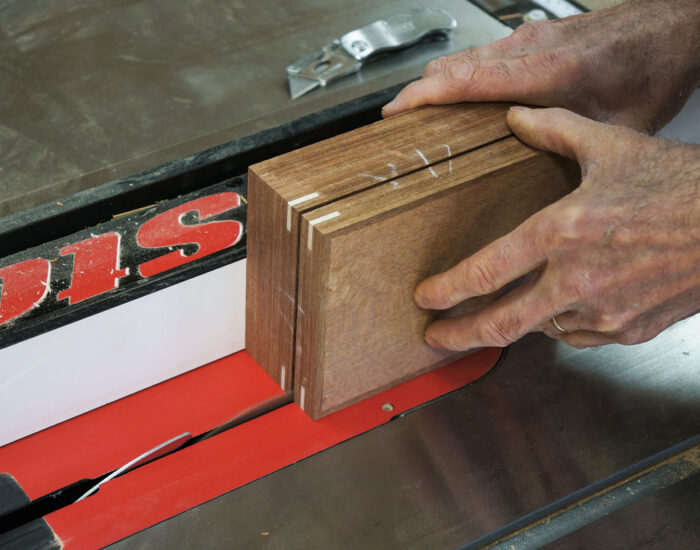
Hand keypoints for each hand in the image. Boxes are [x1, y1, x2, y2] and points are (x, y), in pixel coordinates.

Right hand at [383, 0, 699, 133]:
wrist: (674, 27)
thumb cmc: (651, 68)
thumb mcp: (617, 125)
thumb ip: (574, 153)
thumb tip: (551, 190)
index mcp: (546, 70)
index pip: (465, 78)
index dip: (423, 96)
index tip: (394, 113)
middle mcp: (528, 47)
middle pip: (451, 66)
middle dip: (418, 95)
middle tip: (400, 131)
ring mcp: (526, 38)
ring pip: (462, 58)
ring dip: (437, 85)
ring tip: (422, 121)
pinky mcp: (530, 38)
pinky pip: (479, 55)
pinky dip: (458, 77)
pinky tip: (461, 102)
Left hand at [414, 107, 699, 349]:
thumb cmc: (681, 188)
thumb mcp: (612, 146)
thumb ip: (555, 130)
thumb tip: (516, 119)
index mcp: (563, 232)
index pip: (484, 272)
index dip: (446, 290)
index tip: (426, 297)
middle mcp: (577, 279)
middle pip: (500, 323)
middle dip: (458, 334)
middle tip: (436, 336)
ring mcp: (603, 311)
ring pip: (540, 330)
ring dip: (517, 322)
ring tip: (503, 312)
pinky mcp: (627, 330)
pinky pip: (578, 335)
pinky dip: (561, 324)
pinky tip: (560, 307)